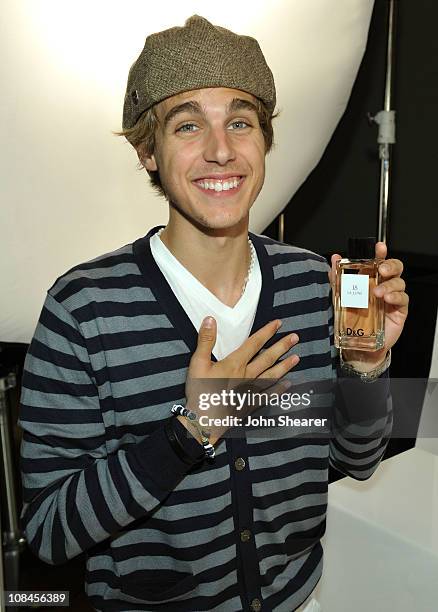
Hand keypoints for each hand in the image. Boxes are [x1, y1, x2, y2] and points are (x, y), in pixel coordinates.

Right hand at [184, 317, 299, 443]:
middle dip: (282, 346)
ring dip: (285, 366)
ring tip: (297, 358)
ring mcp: (250, 391)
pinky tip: (287, 385)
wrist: (203, 421)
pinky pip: (268, 395)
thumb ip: (206, 340)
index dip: (266, 332)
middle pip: (267, 358)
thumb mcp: (197, 363)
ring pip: (271, 375)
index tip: (278, 324)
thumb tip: (210, 319)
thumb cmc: (199, 392)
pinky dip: (278, 390)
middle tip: (295, 338)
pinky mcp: (250, 404)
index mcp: (234, 364)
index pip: (254, 344)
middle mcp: (246, 375)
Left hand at [329, 242, 408, 369]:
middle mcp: (384, 286)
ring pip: (399, 283)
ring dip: (389, 285)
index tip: (379, 247)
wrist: (359, 345)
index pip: (378, 262)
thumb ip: (337, 278)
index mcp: (371, 280)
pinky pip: (403, 299)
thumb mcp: (340, 297)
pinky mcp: (399, 310)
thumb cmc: (352, 320)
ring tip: (378, 293)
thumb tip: (334, 258)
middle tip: (381, 269)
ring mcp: (393, 297)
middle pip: (395, 268)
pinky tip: (387, 299)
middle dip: (389, 265)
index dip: (380, 253)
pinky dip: (396, 297)